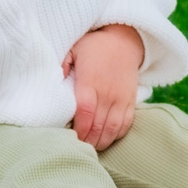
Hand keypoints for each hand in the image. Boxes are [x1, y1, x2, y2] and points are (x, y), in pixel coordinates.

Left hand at [62, 23, 143, 149]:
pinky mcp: (130, 101)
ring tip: (90, 147)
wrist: (124, 40)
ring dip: (101, 142)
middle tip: (76, 148)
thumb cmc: (94, 46)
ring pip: (112, 129)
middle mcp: (107, 93)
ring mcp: (121, 98)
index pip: (85, 111)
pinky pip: (126, 124)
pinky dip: (116, 135)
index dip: (79, 128)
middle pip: (98, 125)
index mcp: (91, 81)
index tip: (70, 137)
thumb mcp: (74, 48)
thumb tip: (56, 79)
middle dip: (87, 140)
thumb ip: (63, 63)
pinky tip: (105, 139)